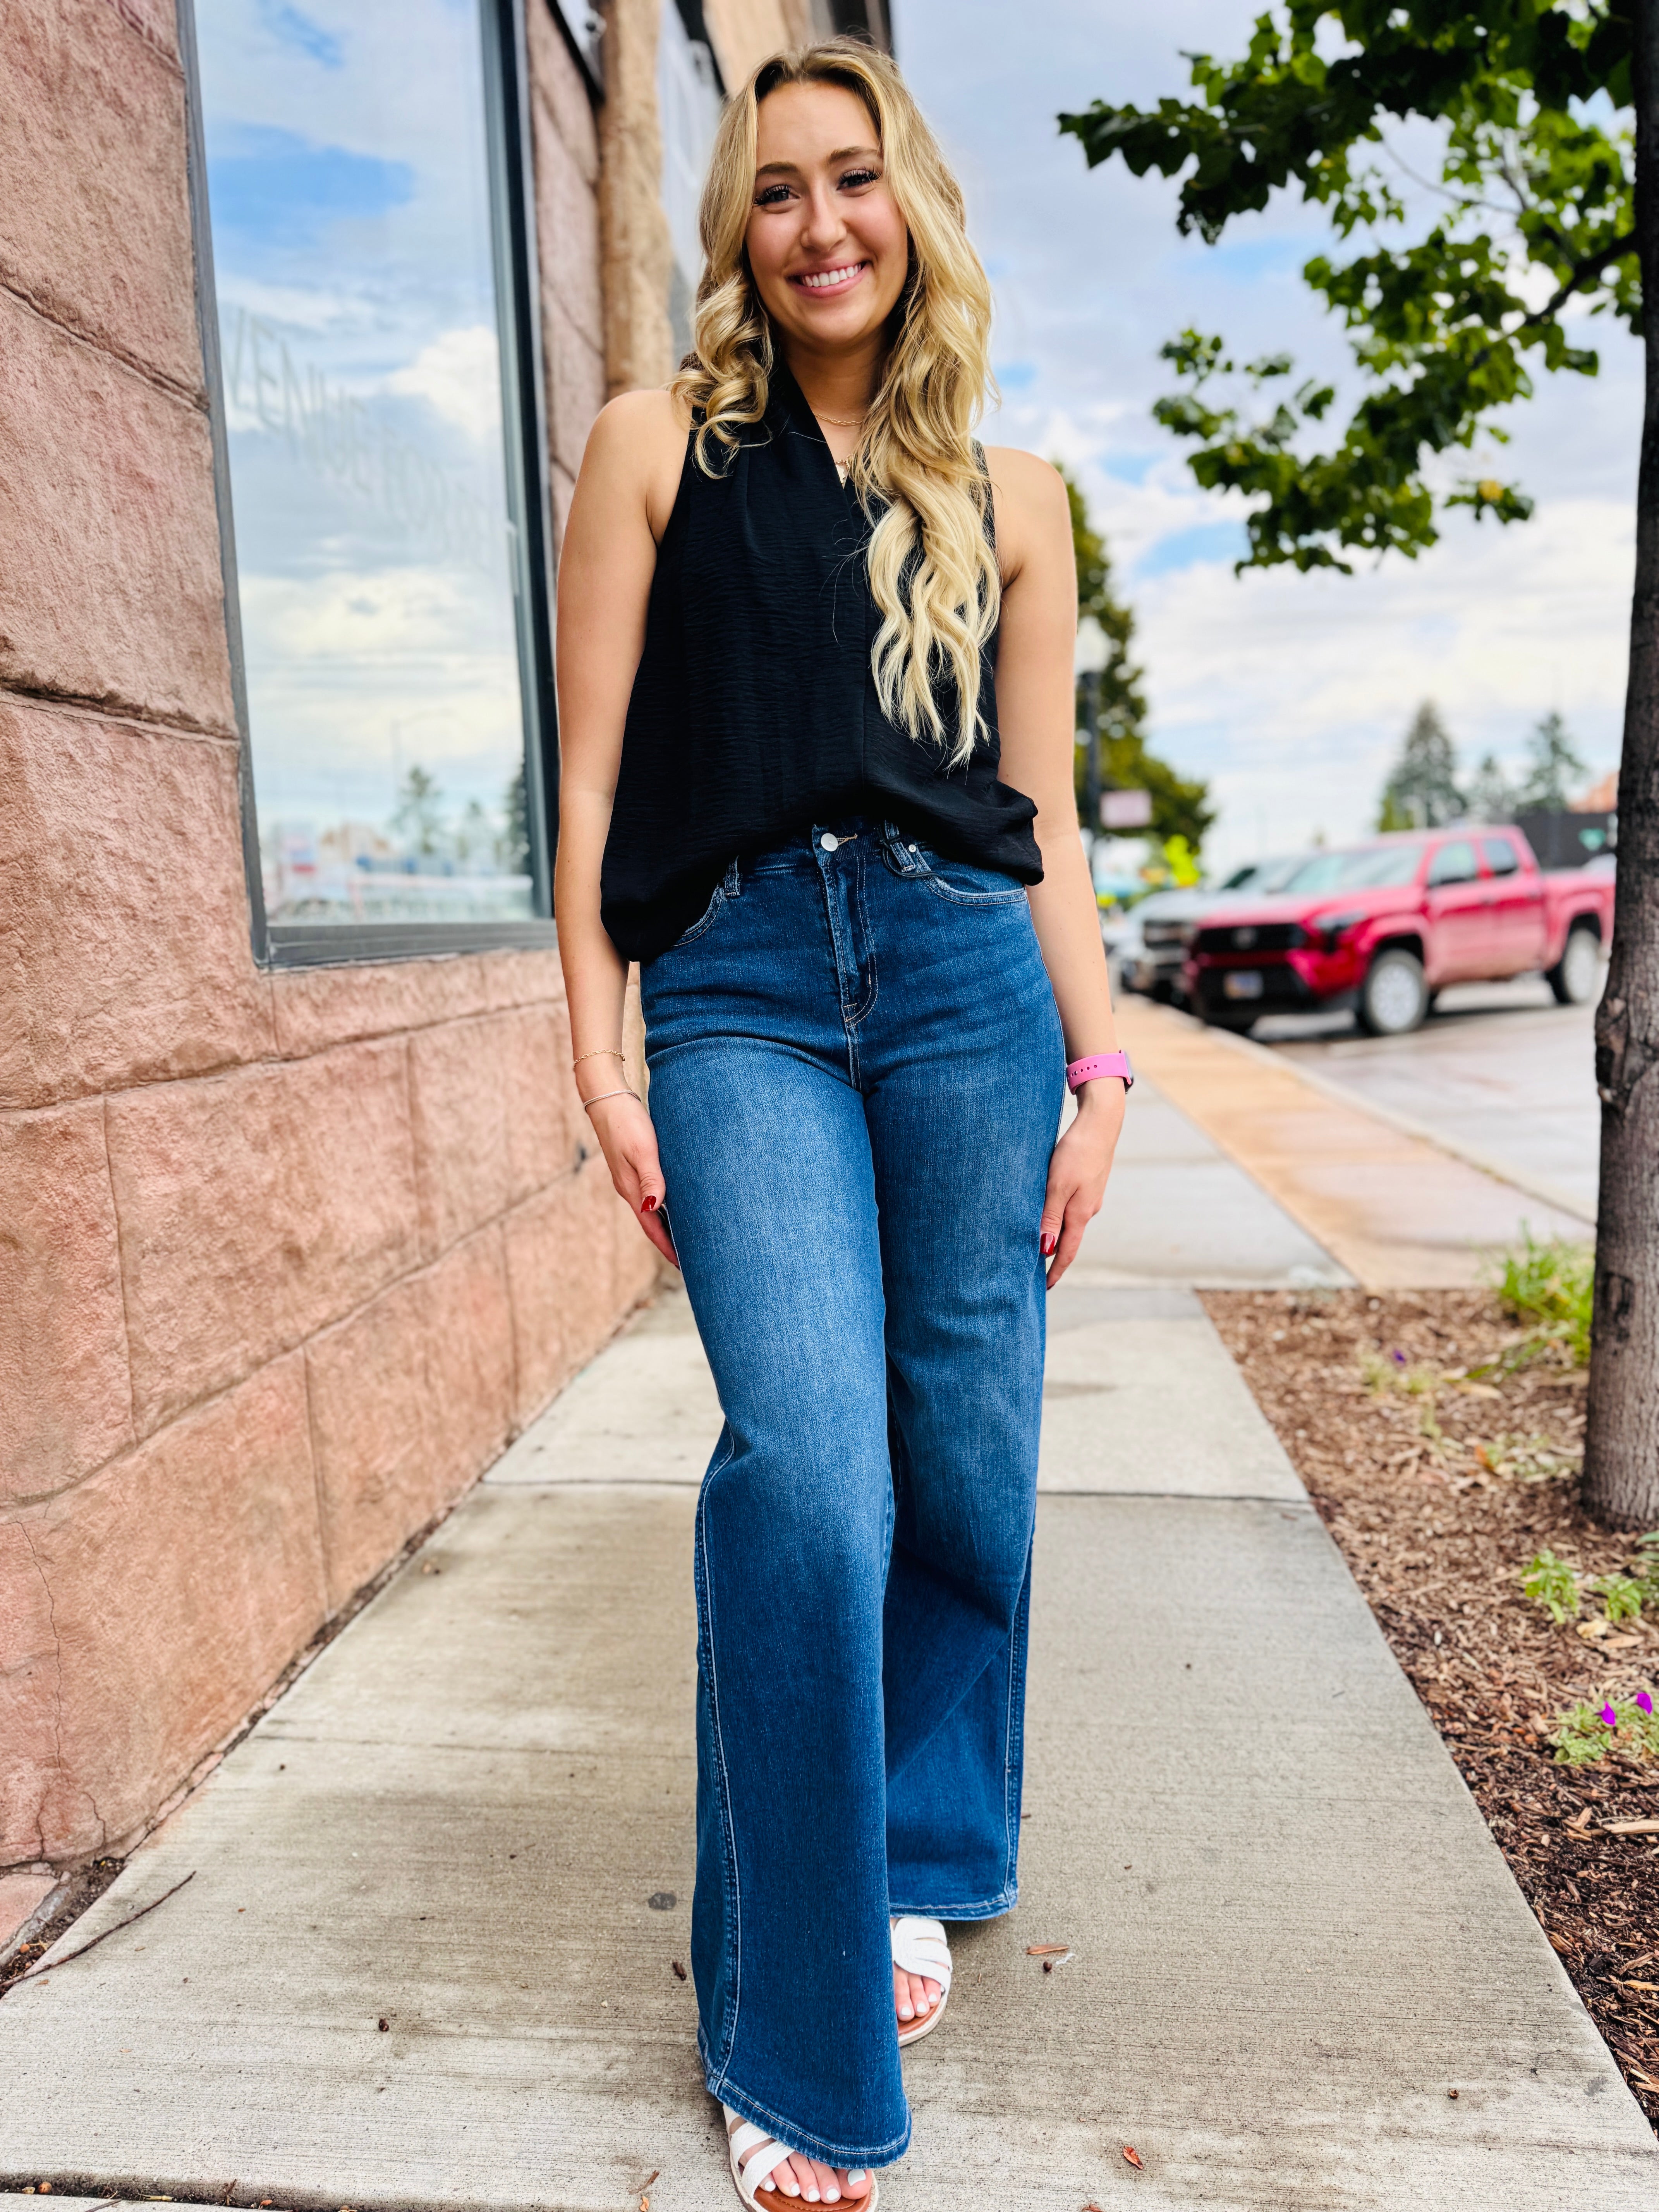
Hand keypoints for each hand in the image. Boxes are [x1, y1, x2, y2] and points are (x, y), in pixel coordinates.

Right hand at [584, 1092, 678, 1267]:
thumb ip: (650, 1178)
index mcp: (631, 1188)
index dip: (667, 1247)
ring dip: (667, 1226)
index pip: (652, 1227)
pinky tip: (675, 1206)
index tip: (683, 1266)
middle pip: (652, 1223)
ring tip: (686, 1239)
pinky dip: (664, 1207)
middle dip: (669, 1243)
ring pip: (651, 1210)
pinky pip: (651, 1194)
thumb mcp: (641, 1149)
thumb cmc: (626, 1120)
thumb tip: (654, 1208)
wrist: (606, 1097)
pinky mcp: (632, 1166)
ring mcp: (629, 1178)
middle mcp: (629, 1188)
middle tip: (691, 1259)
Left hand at [1038, 1081, 1123, 1288]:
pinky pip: (1070, 1207)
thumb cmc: (1076, 1152)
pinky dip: (1058, 1216)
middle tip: (1034, 1273)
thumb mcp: (1057, 1185)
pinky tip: (1048, 1212)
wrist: (1100, 1124)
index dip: (1055, 1272)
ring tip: (1036, 1245)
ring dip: (1054, 1235)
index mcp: (1080, 1213)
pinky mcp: (1088, 1184)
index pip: (1066, 1252)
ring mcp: (1089, 1197)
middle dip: (1053, 1258)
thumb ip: (1051, 1217)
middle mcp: (1087, 1210)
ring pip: (1068, 1223)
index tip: (1044, 1289)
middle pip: (1068, 1241)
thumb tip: (1046, 1250)